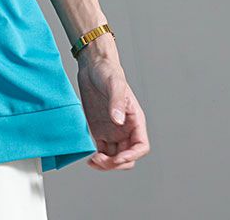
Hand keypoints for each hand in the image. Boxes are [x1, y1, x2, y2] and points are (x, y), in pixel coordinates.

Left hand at [76, 44, 150, 170]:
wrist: (92, 65)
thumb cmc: (108, 71)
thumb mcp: (114, 84)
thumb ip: (117, 102)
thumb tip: (118, 121)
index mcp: (135, 120)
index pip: (140, 146)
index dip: (132, 155)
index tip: (119, 158)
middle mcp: (125, 128)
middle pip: (127, 157)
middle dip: (116, 163)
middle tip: (101, 160)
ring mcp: (112, 131)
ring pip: (114, 157)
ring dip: (106, 164)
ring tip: (93, 160)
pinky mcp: (99, 130)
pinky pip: (101, 150)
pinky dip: (97, 158)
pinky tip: (88, 157)